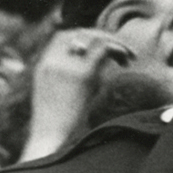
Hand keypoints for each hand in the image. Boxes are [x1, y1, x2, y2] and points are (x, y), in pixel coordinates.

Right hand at [20, 28, 133, 161]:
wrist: (50, 140)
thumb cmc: (57, 127)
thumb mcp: (61, 98)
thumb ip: (73, 81)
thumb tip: (97, 74)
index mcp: (43, 66)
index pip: (63, 37)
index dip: (86, 37)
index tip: (103, 48)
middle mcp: (52, 61)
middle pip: (79, 32)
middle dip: (103, 37)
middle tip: (121, 51)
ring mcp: (65, 66)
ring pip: (94, 38)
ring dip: (114, 43)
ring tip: (129, 57)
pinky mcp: (81, 75)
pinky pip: (103, 49)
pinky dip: (118, 50)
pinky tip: (127, 63)